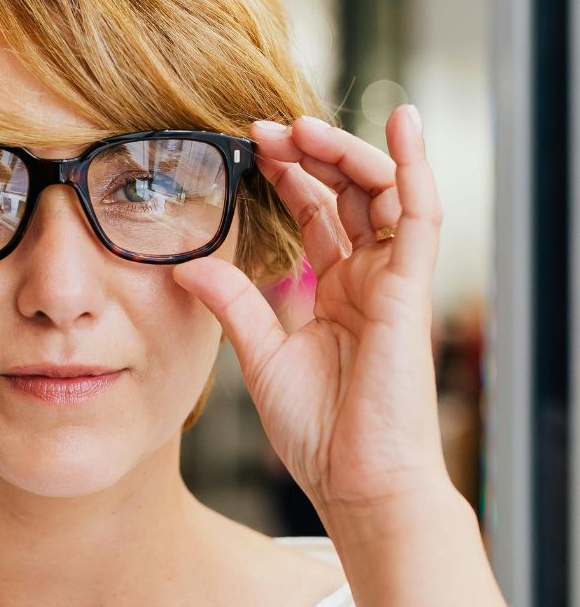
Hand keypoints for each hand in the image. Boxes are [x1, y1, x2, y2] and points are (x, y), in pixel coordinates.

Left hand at [172, 105, 451, 516]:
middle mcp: (366, 280)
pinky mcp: (409, 291)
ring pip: (381, 194)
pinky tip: (403, 123)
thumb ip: (233, 302)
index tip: (252, 146)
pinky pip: (421, 217)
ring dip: (345, 153)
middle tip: (267, 129)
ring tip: (302, 127)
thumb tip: (186, 264)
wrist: (355, 482)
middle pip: (348, 194)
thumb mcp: (260, 353)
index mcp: (335, 292)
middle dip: (311, 154)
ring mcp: (391, 282)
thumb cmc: (317, 430)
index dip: (290, 176)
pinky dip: (415, 168)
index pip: (317, 214)